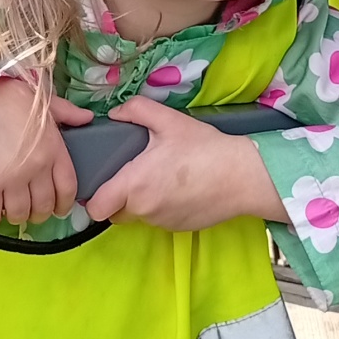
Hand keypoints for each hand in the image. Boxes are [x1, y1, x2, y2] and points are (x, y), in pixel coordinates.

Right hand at [0, 79, 92, 227]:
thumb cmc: (5, 96)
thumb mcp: (42, 100)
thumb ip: (66, 112)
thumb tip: (86, 118)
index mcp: (53, 148)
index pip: (67, 186)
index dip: (64, 203)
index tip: (60, 209)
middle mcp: (37, 168)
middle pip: (43, 204)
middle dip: (40, 213)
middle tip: (33, 213)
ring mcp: (12, 178)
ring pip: (20, 212)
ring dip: (17, 216)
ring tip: (12, 213)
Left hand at [86, 96, 287, 231]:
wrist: (244, 177)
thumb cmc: (205, 149)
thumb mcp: (170, 121)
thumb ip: (136, 110)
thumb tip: (115, 114)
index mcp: (135, 184)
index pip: (96, 208)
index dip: (94, 197)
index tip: (103, 182)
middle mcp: (144, 210)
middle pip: (115, 213)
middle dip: (118, 198)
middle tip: (134, 174)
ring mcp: (162, 223)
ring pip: (138, 217)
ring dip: (141, 203)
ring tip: (161, 178)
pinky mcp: (178, 229)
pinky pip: (159, 220)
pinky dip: (162, 208)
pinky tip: (179, 189)